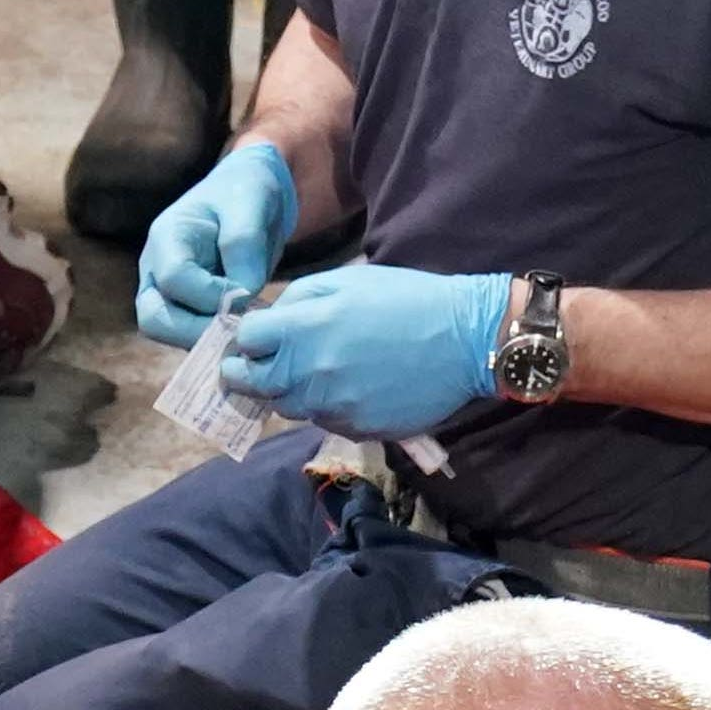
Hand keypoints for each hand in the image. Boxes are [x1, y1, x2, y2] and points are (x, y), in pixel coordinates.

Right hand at [132, 138, 294, 347]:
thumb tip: (241, 294)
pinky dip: (218, 339)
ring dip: (209, 339)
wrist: (250, 197)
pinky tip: (246, 327)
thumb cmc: (247, 192)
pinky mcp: (185, 309)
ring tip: (247, 326)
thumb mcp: (251, 204)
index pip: (174, 280)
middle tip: (242, 329)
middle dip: (198, 331)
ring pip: (170, 334)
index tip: (248, 291)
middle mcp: (156, 269)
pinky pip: (191, 337)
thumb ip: (244, 244)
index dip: (211, 295)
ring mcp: (166, 293)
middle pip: (154, 319)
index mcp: (167, 238)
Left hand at [217, 261, 511, 438]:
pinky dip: (322, 406)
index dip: (246, 336)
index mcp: (304, 330)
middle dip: (246, 372)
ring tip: (306, 372)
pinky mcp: (354, 430)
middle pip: (252, 383)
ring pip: (285, 406)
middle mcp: (309, 374)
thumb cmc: (407, 299)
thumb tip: (268, 319)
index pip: (245, 341)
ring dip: (285, 390)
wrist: (465, 340)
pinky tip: (344, 387)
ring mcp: (331, 407)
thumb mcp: (348, 279)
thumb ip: (299, 298)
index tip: (254, 336)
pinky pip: (321, 421)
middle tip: (251, 365)